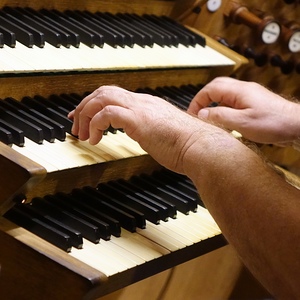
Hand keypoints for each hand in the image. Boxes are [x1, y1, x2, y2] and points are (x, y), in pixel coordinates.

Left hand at [68, 85, 226, 173]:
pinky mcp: (140, 121)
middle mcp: (142, 103)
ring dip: (86, 115)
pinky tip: (95, 140)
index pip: (115, 96)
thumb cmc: (188, 146)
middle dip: (84, 106)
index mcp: (147, 105)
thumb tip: (145, 136)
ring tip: (83, 134)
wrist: (202, 147)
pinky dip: (95, 124)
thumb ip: (151, 131)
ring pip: (102, 98)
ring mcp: (141, 109)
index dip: (95, 104)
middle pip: (104, 91)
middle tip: (75, 123)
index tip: (84, 117)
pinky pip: (108, 114)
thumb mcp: (164, 134)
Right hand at [187, 77, 299, 143]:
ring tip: (208, 117)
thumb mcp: (242, 122)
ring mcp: (248, 95)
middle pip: (216, 87)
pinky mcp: (253, 103)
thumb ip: (220, 116)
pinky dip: (223, 108)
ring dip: (213, 103)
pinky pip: (232, 101)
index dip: (198, 100)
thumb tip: (202, 113)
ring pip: (224, 94)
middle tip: (197, 112)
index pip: (210, 89)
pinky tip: (224, 120)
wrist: (296, 124)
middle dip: (204, 98)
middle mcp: (243, 90)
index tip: (192, 113)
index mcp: (238, 91)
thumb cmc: (273, 123)